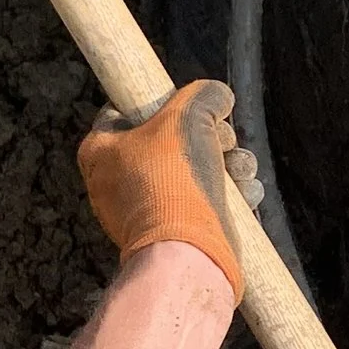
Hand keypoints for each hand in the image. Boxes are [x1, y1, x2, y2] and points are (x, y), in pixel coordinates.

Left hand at [77, 80, 261, 305]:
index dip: (164, 101)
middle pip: (170, 140)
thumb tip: (217, 96)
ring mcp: (145, 210)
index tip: (190, 104)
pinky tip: (247, 194)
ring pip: (194, 170)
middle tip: (224, 139)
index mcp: (101, 150)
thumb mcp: (189, 115)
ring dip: (228, 164)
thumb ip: (203, 95)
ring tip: (242, 169)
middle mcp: (116, 182)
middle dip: (209, 137)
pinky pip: (204, 202)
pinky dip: (230, 196)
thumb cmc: (175, 180)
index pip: (126, 109)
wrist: (187, 252)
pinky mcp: (174, 233)